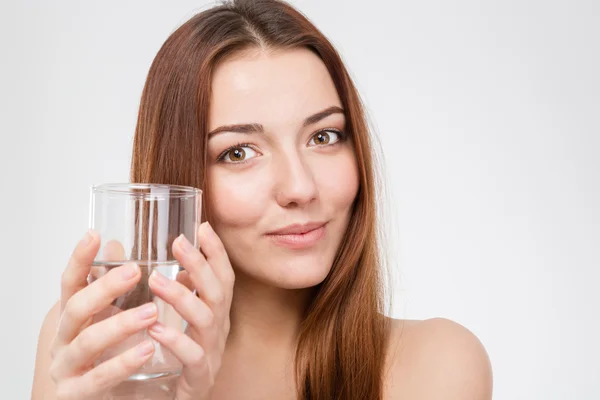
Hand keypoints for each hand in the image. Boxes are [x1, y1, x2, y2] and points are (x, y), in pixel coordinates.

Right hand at [49, 231, 158, 399]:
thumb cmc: (98, 357)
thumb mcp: (102, 319)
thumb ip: (109, 287)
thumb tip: (116, 245)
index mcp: (72, 319)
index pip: (69, 283)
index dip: (79, 260)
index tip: (93, 235)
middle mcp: (64, 340)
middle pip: (77, 308)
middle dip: (105, 289)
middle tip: (135, 271)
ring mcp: (67, 368)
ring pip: (88, 342)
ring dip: (120, 325)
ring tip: (152, 312)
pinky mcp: (76, 394)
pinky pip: (99, 378)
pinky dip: (123, 363)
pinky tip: (146, 350)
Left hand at [147, 221, 234, 399]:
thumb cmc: (180, 358)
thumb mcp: (180, 320)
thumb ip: (176, 292)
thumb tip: (157, 260)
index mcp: (216, 313)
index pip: (224, 276)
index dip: (216, 252)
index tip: (202, 227)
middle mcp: (219, 329)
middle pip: (219, 291)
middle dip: (201, 264)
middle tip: (178, 242)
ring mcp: (212, 352)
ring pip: (207, 319)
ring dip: (182, 297)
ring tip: (156, 281)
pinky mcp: (199, 377)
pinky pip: (192, 356)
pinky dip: (175, 340)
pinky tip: (155, 329)